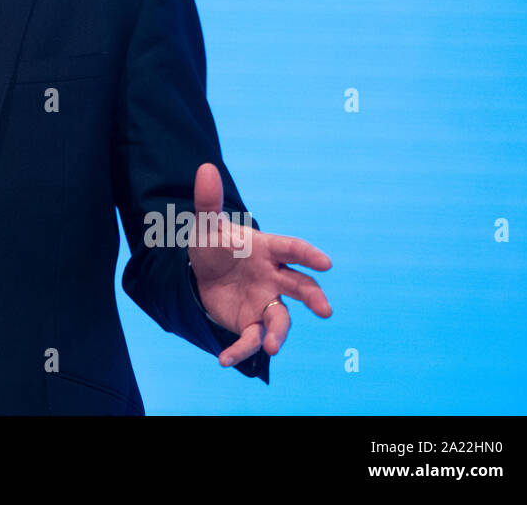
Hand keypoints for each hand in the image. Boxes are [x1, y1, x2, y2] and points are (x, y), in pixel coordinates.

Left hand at [188, 163, 331, 367]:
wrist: (201, 275)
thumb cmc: (214, 245)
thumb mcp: (205, 226)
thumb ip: (208, 202)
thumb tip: (205, 168)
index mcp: (268, 250)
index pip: (292, 249)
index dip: (308, 254)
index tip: (326, 262)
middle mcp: (274, 278)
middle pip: (301, 287)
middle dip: (314, 297)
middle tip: (325, 310)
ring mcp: (265, 302)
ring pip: (280, 319)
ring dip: (278, 334)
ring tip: (271, 347)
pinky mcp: (251, 323)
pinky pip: (251, 338)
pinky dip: (241, 350)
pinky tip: (226, 359)